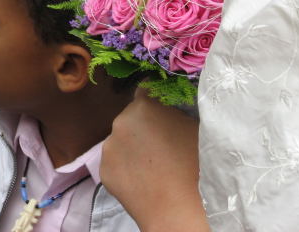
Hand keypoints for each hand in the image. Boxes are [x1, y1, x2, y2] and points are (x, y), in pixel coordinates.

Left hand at [101, 88, 209, 231]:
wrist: (178, 208)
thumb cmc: (195, 165)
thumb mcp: (193, 127)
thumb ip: (174, 113)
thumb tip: (167, 111)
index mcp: (144, 106)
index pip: (144, 91)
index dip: (154, 100)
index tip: (160, 111)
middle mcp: (120, 121)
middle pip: (131, 117)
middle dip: (142, 126)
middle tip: (160, 144)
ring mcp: (108, 146)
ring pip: (121, 140)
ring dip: (132, 147)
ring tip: (151, 166)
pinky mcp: (103, 170)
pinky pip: (115, 162)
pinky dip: (125, 167)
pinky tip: (141, 178)